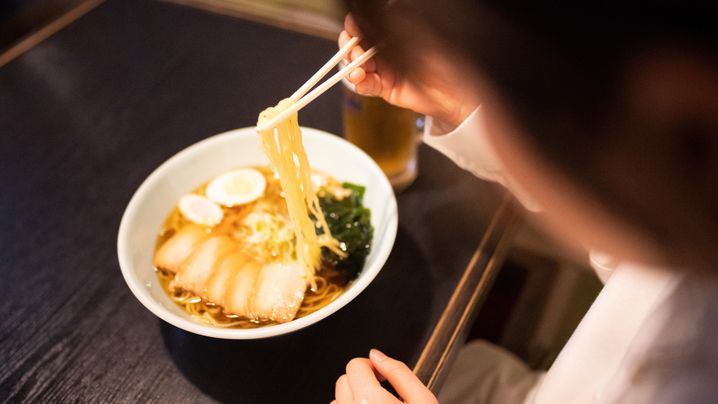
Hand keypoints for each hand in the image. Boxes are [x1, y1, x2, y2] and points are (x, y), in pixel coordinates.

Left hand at [331, 349, 437, 403]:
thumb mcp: (423, 401)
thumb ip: (400, 372)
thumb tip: (378, 355)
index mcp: (369, 401)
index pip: (355, 365)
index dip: (371, 366)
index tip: (382, 375)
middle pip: (343, 381)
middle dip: (361, 382)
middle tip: (382, 392)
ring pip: (338, 400)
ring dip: (352, 400)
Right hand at [339, 14, 478, 127]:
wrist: (452, 92)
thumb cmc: (440, 60)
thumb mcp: (412, 34)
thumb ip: (386, 25)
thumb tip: (363, 17)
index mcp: (391, 30)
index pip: (364, 24)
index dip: (354, 28)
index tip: (354, 32)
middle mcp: (385, 48)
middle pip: (355, 45)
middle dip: (350, 48)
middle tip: (356, 54)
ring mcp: (384, 68)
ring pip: (356, 65)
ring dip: (352, 67)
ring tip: (359, 71)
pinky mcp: (384, 87)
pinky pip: (364, 85)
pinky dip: (359, 83)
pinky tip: (362, 80)